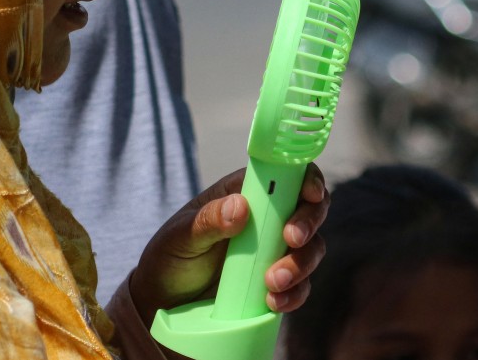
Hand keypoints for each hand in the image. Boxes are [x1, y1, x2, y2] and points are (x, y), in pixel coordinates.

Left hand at [129, 163, 328, 326]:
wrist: (165, 300)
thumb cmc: (171, 255)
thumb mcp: (180, 236)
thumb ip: (207, 221)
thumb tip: (240, 207)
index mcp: (245, 193)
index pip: (287, 175)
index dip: (307, 179)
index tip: (310, 194)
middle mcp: (267, 218)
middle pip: (310, 209)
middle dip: (308, 223)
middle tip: (291, 239)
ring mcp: (274, 250)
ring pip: (311, 248)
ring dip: (301, 264)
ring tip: (273, 282)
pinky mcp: (277, 281)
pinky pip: (301, 284)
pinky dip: (295, 293)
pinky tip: (274, 301)